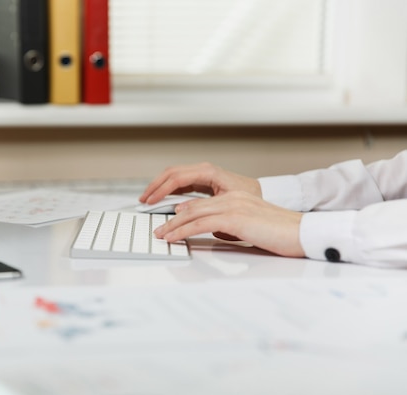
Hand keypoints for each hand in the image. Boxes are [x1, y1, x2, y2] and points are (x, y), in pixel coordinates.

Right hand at [139, 162, 261, 204]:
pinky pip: (180, 183)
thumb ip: (203, 207)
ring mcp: (203, 175)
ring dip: (159, 187)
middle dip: (155, 186)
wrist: (264, 197)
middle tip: (143, 199)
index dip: (161, 189)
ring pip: (174, 176)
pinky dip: (168, 190)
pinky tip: (162, 200)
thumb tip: (180, 210)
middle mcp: (204, 170)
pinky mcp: (203, 182)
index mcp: (209, 172)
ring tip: (148, 199)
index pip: (177, 177)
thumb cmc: (250, 199)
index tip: (150, 200)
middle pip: (171, 173)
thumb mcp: (227, 205)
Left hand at [154, 191, 304, 257]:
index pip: (201, 203)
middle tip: (158, 229)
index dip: (182, 213)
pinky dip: (183, 231)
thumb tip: (216, 232)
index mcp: (236, 197)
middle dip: (171, 218)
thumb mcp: (252, 226)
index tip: (169, 222)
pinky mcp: (234, 218)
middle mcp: (232, 197)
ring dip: (172, 225)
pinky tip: (173, 237)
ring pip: (193, 214)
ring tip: (160, 235)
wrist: (303, 233)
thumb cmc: (282, 234)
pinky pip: (200, 224)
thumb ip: (232, 225)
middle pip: (192, 206)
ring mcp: (233, 206)